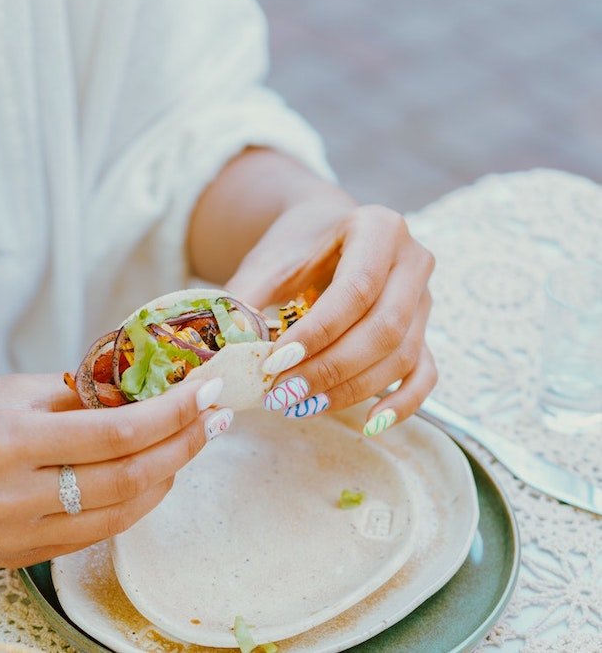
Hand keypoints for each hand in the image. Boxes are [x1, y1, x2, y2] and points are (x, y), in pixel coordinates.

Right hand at [0, 374, 228, 567]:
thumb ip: (69, 397)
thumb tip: (133, 390)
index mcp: (6, 439)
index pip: (116, 430)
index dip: (172, 410)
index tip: (207, 389)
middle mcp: (14, 494)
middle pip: (130, 478)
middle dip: (184, 446)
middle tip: (215, 417)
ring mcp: (15, 535)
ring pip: (120, 514)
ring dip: (166, 478)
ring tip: (190, 443)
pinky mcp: (16, 558)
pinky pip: (92, 533)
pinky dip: (130, 505)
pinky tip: (149, 477)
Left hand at [227, 204, 436, 434]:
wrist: (325, 230)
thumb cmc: (296, 246)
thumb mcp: (269, 262)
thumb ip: (247, 300)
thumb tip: (227, 351)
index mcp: (378, 228)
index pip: (355, 290)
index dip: (317, 333)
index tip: (276, 362)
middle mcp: (412, 261)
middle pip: (383, 328)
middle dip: (330, 369)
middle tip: (283, 394)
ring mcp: (424, 298)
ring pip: (400, 356)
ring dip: (351, 389)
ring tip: (301, 405)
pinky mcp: (424, 331)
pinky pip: (424, 374)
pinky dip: (402, 403)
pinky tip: (371, 425)